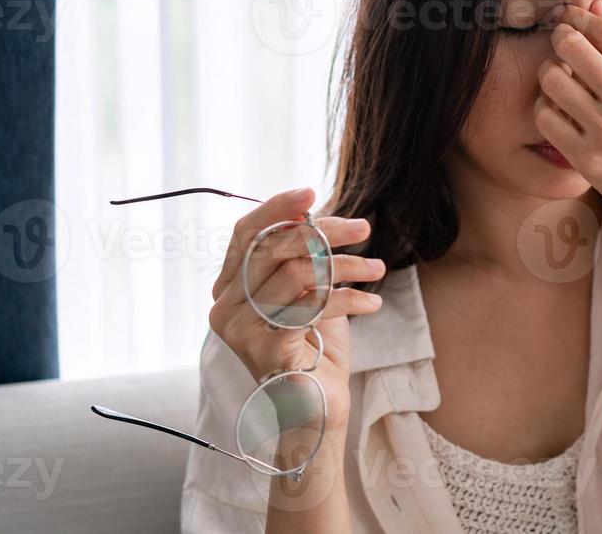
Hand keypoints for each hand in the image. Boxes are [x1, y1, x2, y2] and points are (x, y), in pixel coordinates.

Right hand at [207, 187, 384, 433]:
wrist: (316, 411)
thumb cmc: (313, 349)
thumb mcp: (307, 292)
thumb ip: (298, 255)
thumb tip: (306, 209)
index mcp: (227, 289)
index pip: (244, 233)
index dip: (277, 208)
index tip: (312, 190)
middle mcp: (224, 308)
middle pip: (274, 247)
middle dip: (325, 231)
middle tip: (364, 228)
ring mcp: (240, 331)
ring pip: (298, 272)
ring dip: (347, 266)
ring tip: (378, 270)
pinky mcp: (265, 350)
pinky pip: (312, 305)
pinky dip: (349, 299)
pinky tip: (372, 304)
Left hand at [535, 0, 601, 224]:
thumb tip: (592, 5)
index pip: (600, 29)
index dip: (576, 17)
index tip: (569, 18)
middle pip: (570, 46)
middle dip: (559, 40)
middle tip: (561, 47)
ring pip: (552, 80)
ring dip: (549, 74)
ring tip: (559, 81)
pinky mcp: (588, 159)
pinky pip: (546, 118)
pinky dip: (545, 110)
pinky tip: (557, 112)